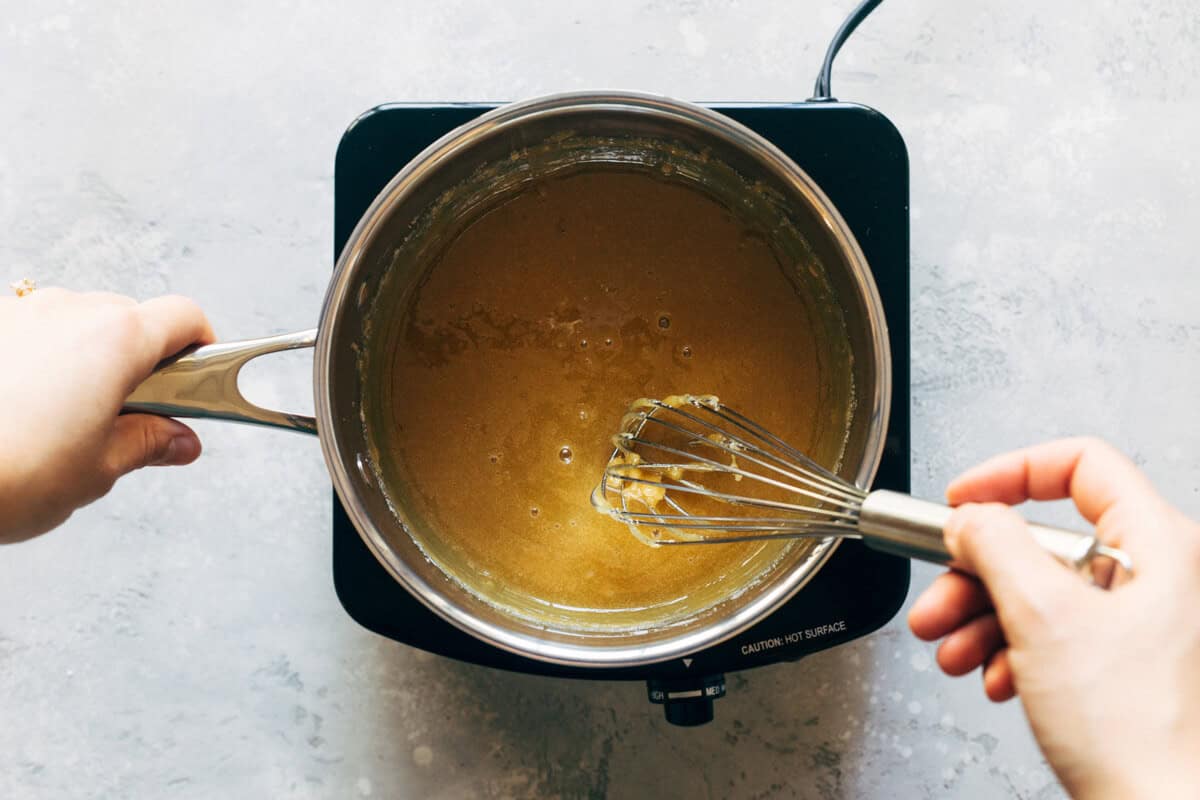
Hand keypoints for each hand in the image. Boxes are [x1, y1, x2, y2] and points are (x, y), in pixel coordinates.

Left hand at [0, 287, 212, 542]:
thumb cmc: (7, 474)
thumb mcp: (97, 470)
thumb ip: (148, 444)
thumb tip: (178, 441)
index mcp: (116, 340)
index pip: (185, 316)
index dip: (202, 347)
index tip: (199, 378)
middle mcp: (68, 311)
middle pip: (130, 318)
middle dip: (140, 361)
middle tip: (132, 416)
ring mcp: (17, 313)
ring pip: (75, 322)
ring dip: (85, 358)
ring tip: (66, 419)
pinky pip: (26, 332)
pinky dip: (37, 360)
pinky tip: (20, 409)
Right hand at [907, 438, 1199, 798]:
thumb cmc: (1136, 730)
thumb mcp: (1043, 615)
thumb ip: (996, 545)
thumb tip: (970, 518)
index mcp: (1157, 544)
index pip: (1080, 465)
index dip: (1010, 473)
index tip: (962, 501)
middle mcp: (1156, 576)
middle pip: (1045, 539)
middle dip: (977, 571)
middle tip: (938, 596)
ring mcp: (1140, 623)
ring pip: (1041, 591)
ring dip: (983, 618)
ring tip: (951, 650)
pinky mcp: (1123, 665)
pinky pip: (1054, 635)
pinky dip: (1013, 651)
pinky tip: (999, 680)